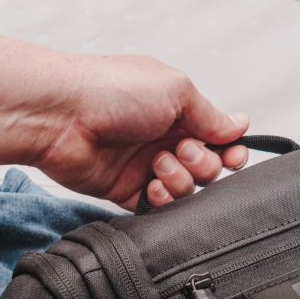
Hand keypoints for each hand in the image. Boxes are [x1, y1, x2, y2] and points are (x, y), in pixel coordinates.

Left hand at [0, 29, 248, 209]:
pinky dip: (162, 201)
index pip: (219, 138)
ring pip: (186, 190)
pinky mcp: (128, 191)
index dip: (230, 151)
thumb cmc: (110, 91)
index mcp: (178, 111)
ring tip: (158, 165)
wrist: (60, 116)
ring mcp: (146, 165)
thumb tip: (239, 125)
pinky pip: (159, 208)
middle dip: (203, 164)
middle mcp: (164, 138)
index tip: (231, 155)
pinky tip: (150, 187)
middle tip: (182, 150)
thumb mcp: (175, 90)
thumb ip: (210, 115)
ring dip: (180, 181)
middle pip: (208, 168)